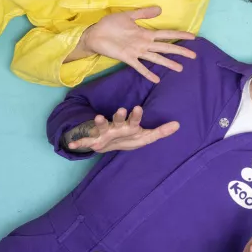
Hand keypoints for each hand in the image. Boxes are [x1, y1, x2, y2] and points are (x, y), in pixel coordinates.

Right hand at [65, 106, 179, 152]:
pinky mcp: (94, 141)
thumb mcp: (145, 137)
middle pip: (118, 120)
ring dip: (99, 122)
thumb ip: (160, 132)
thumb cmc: (128, 137)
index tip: (139, 107)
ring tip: (97, 117)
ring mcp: (105, 133)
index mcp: (129, 126)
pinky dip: (79, 142)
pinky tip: (73, 144)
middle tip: (121, 109)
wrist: (108, 144)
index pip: (135, 119)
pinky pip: (86, 142)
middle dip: (119, 115)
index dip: (137, 114)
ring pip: (102, 127)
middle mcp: (116, 126)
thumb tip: (178, 125)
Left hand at [79, 7, 196, 82]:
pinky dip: (148, 73)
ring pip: (156, 57)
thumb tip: (160, 9)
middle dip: (179, 51)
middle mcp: (144, 43)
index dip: (179, 35)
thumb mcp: (128, 15)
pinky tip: (157, 79)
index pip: (166, 34)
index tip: (192, 37)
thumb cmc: (110, 25)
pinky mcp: (127, 58)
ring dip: (168, 63)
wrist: (94, 34)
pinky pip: (139, 66)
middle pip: (165, 47)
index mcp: (145, 33)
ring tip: (180, 69)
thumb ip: (143, 13)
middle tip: (193, 56)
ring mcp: (137, 52)